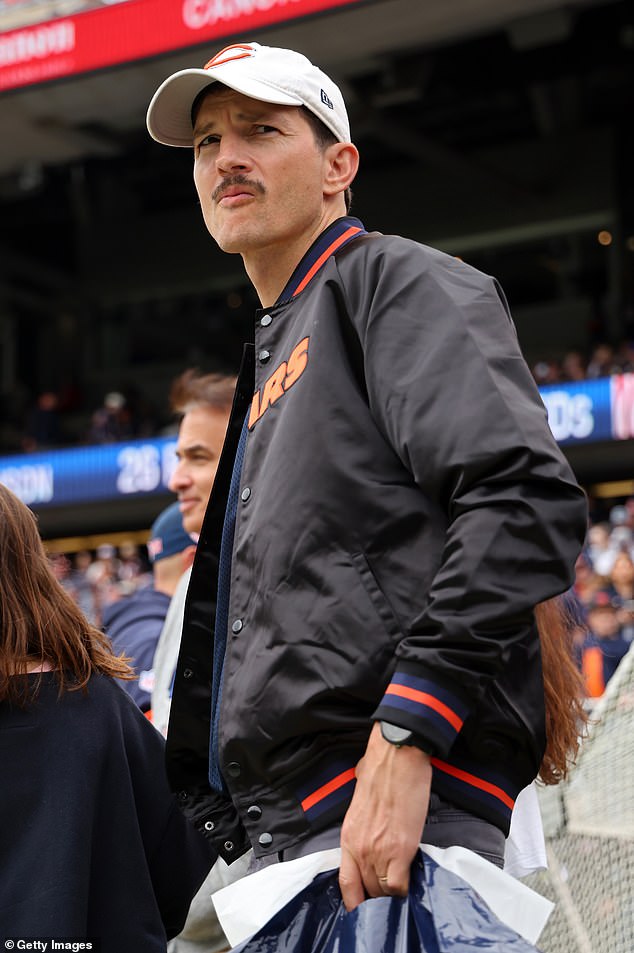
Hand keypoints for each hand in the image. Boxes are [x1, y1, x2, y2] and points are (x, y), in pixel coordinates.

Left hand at [339, 722, 431, 910]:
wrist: (396, 756)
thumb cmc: (381, 770)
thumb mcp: (361, 799)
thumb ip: (362, 818)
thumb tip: (370, 819)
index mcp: (348, 836)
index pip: (345, 883)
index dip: (354, 902)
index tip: (363, 908)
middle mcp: (359, 848)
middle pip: (365, 891)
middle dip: (377, 898)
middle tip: (389, 897)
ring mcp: (378, 851)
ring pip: (382, 893)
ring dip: (392, 895)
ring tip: (401, 889)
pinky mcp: (400, 850)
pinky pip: (399, 886)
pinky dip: (405, 890)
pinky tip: (411, 883)